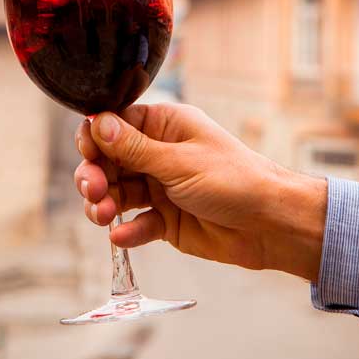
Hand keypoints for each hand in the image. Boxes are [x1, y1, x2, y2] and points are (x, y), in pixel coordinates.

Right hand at [73, 104, 327, 280]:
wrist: (269, 224)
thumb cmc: (234, 180)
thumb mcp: (179, 162)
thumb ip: (134, 148)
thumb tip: (96, 122)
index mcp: (164, 126)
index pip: (115, 124)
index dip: (95, 138)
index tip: (88, 155)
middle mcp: (158, 154)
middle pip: (109, 161)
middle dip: (95, 175)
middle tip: (94, 190)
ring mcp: (160, 187)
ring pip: (117, 193)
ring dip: (104, 204)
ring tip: (103, 215)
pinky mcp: (165, 220)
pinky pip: (136, 223)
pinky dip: (127, 230)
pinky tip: (123, 236)